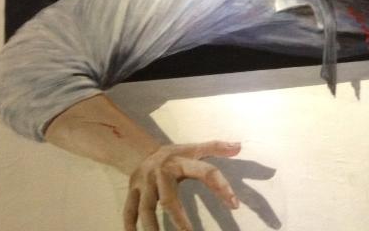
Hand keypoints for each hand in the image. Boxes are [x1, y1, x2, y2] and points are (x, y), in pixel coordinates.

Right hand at [124, 141, 240, 230]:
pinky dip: (129, 225)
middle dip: (179, 219)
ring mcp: (144, 184)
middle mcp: (161, 173)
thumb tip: (239, 146)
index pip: (206, 173)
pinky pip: (129, 211)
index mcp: (181, 162)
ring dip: (152, 228)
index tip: (235, 205)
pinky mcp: (132, 192)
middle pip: (170, 199)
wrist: (139, 150)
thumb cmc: (173, 155)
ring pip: (146, 209)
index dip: (221, 187)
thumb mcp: (194, 149)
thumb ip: (216, 147)